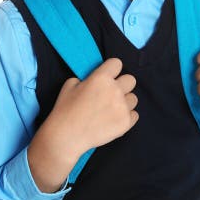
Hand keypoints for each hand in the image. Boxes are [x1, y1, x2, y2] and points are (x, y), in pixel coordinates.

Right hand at [28, 58, 137, 191]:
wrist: (67, 135)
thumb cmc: (65, 109)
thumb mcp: (70, 84)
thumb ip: (88, 78)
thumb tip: (96, 80)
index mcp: (101, 77)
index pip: (117, 63)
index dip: (111, 69)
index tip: (107, 76)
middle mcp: (115, 90)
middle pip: (131, 79)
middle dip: (121, 84)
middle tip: (110, 93)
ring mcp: (122, 107)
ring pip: (134, 98)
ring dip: (124, 101)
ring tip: (111, 109)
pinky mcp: (126, 123)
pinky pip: (134, 114)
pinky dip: (125, 116)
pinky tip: (113, 119)